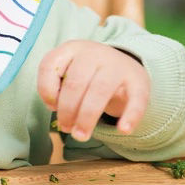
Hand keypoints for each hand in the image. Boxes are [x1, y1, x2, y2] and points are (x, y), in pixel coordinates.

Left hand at [36, 40, 150, 140]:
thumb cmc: (88, 74)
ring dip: (87, 117)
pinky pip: (135, 100)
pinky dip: (130, 116)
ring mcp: (117, 65)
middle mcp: (94, 53)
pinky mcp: (138, 81)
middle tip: (66, 129)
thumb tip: (54, 107)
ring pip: (99, 91)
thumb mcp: (68, 70)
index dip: (46, 90)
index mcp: (71, 48)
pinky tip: (123, 130)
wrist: (126, 64)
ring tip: (81, 135)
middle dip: (67, 111)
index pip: (49, 66)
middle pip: (75, 84)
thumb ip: (56, 86)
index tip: (51, 107)